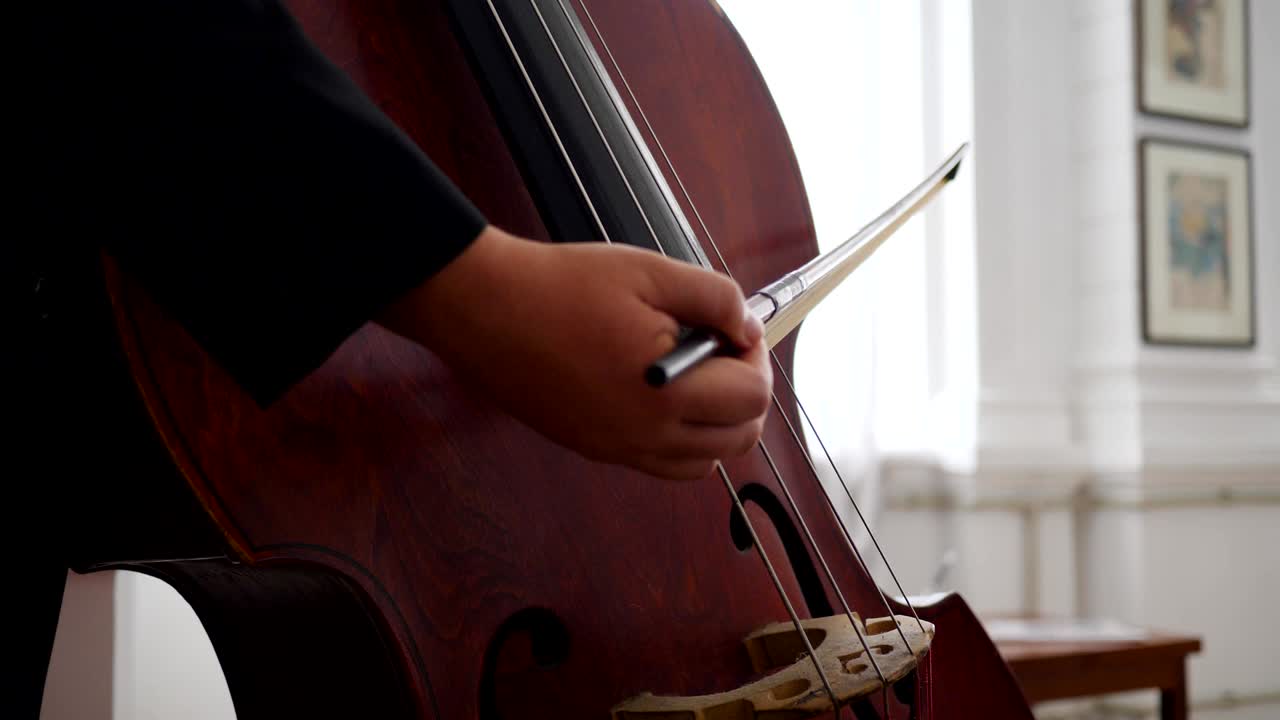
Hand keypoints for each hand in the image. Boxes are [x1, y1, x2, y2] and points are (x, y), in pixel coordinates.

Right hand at [377, 225, 771, 479]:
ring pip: (705, 462)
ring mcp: (618, 449)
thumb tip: (749, 326)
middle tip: (726, 350)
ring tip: (699, 374)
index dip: (758, 358)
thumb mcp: (650, 271)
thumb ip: (715, 298)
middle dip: (747, 392)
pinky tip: (665, 395)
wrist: (485, 310)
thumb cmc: (558, 286)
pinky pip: (664, 464)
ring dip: (719, 422)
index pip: (752, 397)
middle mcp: (645, 435)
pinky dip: (683, 439)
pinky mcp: (596, 449)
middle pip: (738, 438)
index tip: (739, 331)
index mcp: (666, 393)